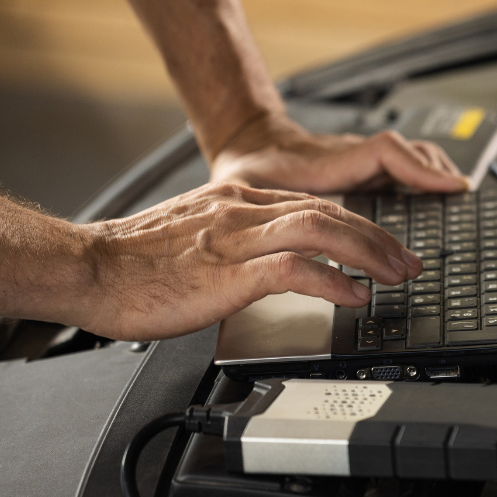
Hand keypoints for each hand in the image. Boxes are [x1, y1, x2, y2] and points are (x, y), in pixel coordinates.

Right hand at [75, 182, 420, 339]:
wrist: (88, 268)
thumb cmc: (133, 264)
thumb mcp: (195, 238)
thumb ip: (236, 241)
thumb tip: (270, 264)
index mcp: (237, 201)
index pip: (314, 205)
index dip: (358, 225)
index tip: (383, 245)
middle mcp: (243, 210)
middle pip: (329, 213)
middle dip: (378, 238)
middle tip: (409, 262)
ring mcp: (237, 237)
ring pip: (322, 231)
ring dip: (368, 253)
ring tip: (396, 276)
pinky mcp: (228, 270)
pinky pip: (294, 269)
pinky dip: (332, 279)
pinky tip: (354, 295)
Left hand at [209, 112, 470, 193]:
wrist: (247, 143)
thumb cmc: (248, 169)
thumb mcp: (251, 189)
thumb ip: (266, 211)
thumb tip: (285, 246)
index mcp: (331, 161)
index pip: (386, 152)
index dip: (420, 169)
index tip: (450, 187)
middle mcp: (354, 156)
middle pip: (411, 152)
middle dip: (437, 178)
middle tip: (458, 203)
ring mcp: (362, 159)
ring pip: (412, 155)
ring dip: (435, 174)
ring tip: (454, 199)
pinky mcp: (364, 166)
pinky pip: (404, 164)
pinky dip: (424, 176)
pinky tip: (432, 197)